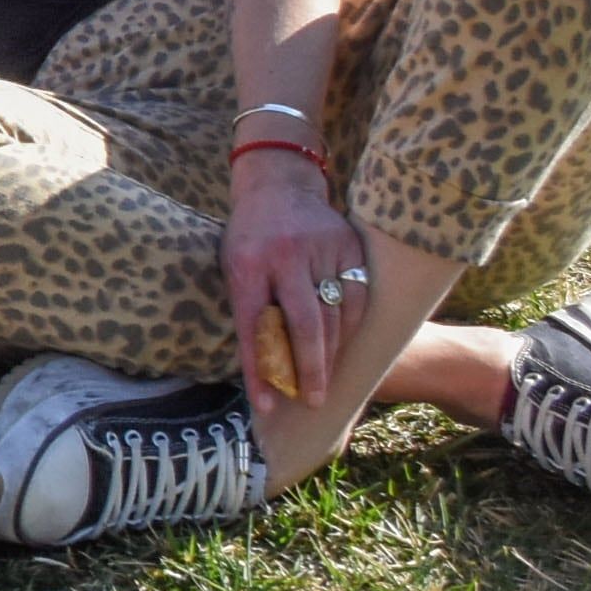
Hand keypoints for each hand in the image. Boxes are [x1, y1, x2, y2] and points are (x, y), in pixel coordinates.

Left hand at [222, 153, 370, 412]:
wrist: (278, 185)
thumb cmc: (249, 238)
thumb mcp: (234, 267)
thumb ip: (249, 311)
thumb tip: (264, 373)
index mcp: (247, 263)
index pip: (254, 327)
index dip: (260, 370)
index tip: (266, 406)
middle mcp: (286, 255)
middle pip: (306, 326)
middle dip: (310, 370)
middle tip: (312, 401)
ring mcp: (323, 249)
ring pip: (336, 316)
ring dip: (332, 355)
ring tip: (325, 381)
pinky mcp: (351, 246)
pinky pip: (356, 299)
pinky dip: (350, 328)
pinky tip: (342, 346)